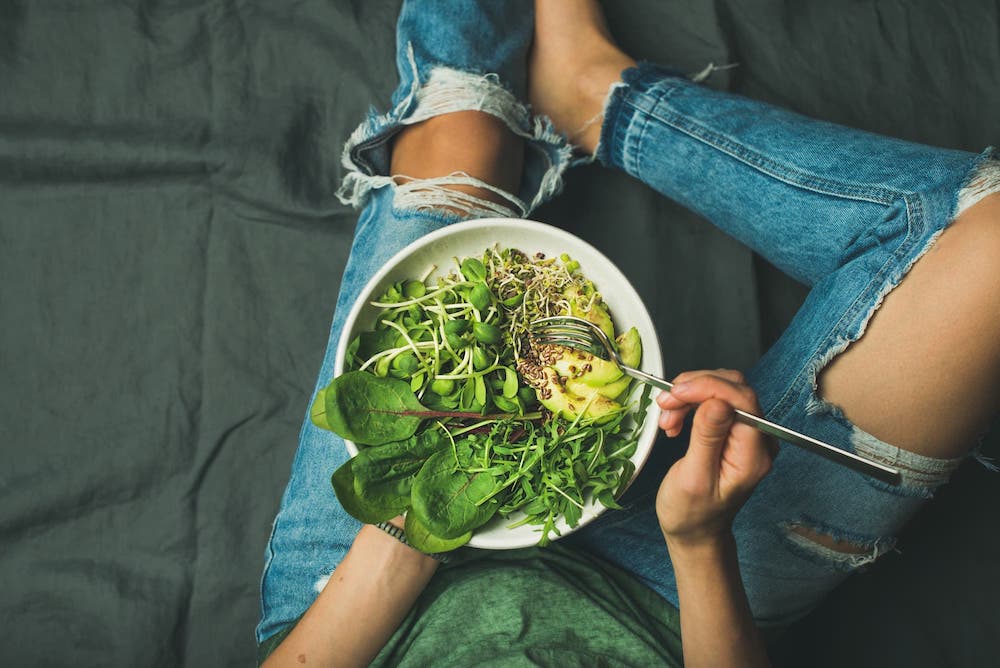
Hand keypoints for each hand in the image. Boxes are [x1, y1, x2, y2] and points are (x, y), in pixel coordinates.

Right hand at [655, 370, 775, 547]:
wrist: (695, 529)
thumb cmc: (692, 513)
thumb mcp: (694, 478)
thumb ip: (708, 438)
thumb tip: (718, 402)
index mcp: (753, 455)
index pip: (742, 400)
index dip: (707, 387)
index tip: (675, 393)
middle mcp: (758, 440)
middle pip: (733, 388)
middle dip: (694, 389)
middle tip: (665, 404)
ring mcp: (748, 433)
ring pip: (722, 389)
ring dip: (689, 395)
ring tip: (667, 417)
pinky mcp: (734, 429)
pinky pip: (715, 400)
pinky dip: (691, 402)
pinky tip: (676, 419)